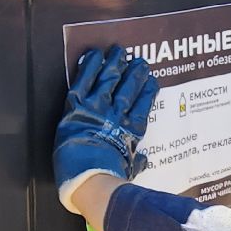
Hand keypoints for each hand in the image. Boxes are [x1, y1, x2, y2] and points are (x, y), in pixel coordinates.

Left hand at [55, 46, 158, 211]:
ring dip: (115, 64)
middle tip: (140, 62)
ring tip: (120, 51)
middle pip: (128, 89)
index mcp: (130, 132)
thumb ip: (136, 162)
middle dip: (135, 74)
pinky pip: (84, 81)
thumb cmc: (110, 179)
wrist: (91, 178)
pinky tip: (95, 55)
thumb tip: (144, 161)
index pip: (142, 106)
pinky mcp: (78, 106)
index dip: (148, 92)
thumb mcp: (129, 170)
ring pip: (109, 79)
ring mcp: (97, 108)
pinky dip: (90, 67)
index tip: (152, 82)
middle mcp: (116, 115)